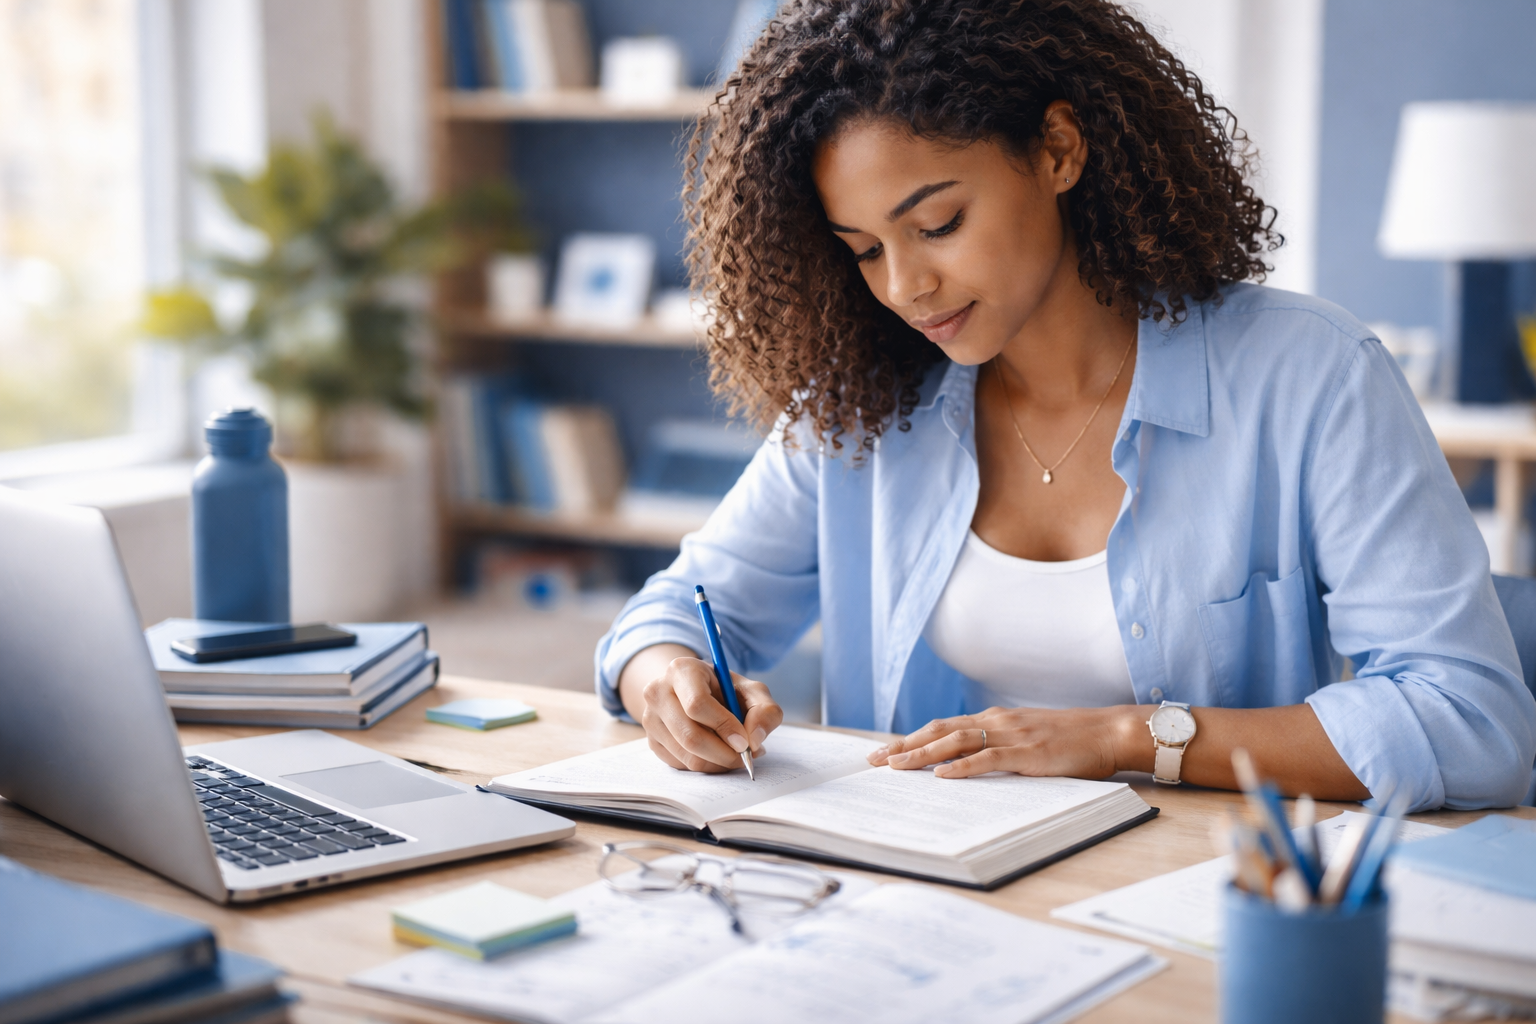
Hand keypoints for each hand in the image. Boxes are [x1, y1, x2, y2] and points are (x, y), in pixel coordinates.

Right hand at [621, 645, 782, 772]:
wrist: (695, 692)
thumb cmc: (726, 691)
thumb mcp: (752, 691)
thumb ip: (765, 710)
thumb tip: (754, 740)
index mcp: (681, 670)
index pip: (697, 704)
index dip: (724, 726)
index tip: (744, 741)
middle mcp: (658, 692)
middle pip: (690, 735)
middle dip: (724, 753)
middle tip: (746, 756)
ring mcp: (650, 718)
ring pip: (686, 755)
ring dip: (718, 763)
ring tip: (737, 754)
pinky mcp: (652, 741)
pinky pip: (681, 765)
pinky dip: (706, 766)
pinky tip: (719, 754)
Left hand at [865, 705, 1140, 779]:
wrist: (1108, 731)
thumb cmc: (1072, 740)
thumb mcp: (1029, 737)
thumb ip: (1000, 746)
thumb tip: (969, 765)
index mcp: (996, 719)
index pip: (944, 726)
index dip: (912, 738)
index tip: (885, 751)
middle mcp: (997, 721)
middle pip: (940, 730)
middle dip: (904, 745)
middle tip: (873, 760)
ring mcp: (1011, 735)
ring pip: (956, 741)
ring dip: (922, 754)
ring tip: (895, 766)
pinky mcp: (1027, 752)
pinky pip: (988, 758)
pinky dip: (962, 767)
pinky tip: (942, 776)